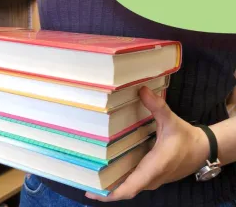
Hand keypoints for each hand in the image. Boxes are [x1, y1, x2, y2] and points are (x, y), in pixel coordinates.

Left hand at [85, 86, 209, 201]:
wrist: (202, 150)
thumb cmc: (186, 138)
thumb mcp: (171, 121)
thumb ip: (157, 107)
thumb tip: (142, 90)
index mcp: (153, 168)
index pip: (130, 188)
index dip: (111, 193)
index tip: (92, 192)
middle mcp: (150, 178)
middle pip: (123, 190)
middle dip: (103, 190)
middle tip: (82, 180)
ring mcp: (150, 180)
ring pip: (127, 187)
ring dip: (110, 185)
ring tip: (89, 176)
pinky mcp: (151, 177)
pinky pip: (132, 183)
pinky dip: (119, 181)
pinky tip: (107, 171)